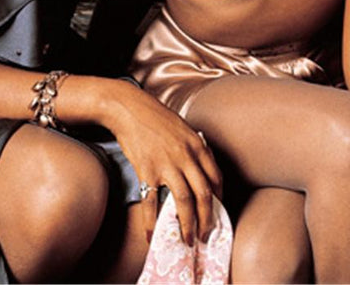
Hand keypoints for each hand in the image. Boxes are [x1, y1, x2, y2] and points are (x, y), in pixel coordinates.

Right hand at [103, 82, 222, 245]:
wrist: (129, 109)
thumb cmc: (156, 118)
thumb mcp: (184, 129)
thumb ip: (194, 149)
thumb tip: (201, 169)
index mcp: (198, 145)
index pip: (216, 177)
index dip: (220, 198)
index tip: (218, 211)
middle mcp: (186, 156)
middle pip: (204, 194)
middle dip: (208, 219)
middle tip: (207, 235)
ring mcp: (167, 165)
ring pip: (184, 201)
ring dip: (188, 225)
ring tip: (188, 240)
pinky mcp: (146, 172)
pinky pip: (153, 203)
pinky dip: (153, 222)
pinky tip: (153, 235)